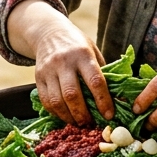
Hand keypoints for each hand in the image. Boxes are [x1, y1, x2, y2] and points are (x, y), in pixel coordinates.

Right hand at [7, 0, 113, 125]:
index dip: (103, 101)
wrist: (49, 33)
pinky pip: (46, 101)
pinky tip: (66, 116)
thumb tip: (118, 99)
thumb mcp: (93, 52)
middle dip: (83, 114)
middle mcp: (64, 62)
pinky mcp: (38, 77)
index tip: (109, 115)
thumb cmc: (78, 46)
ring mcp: (48, 70)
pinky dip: (57, 113)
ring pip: (57, 101)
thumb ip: (102, 73)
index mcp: (83, 54)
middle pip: (72, 94)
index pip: (95, 81)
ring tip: (79, 123)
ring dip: (69, 117)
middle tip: (91, 123)